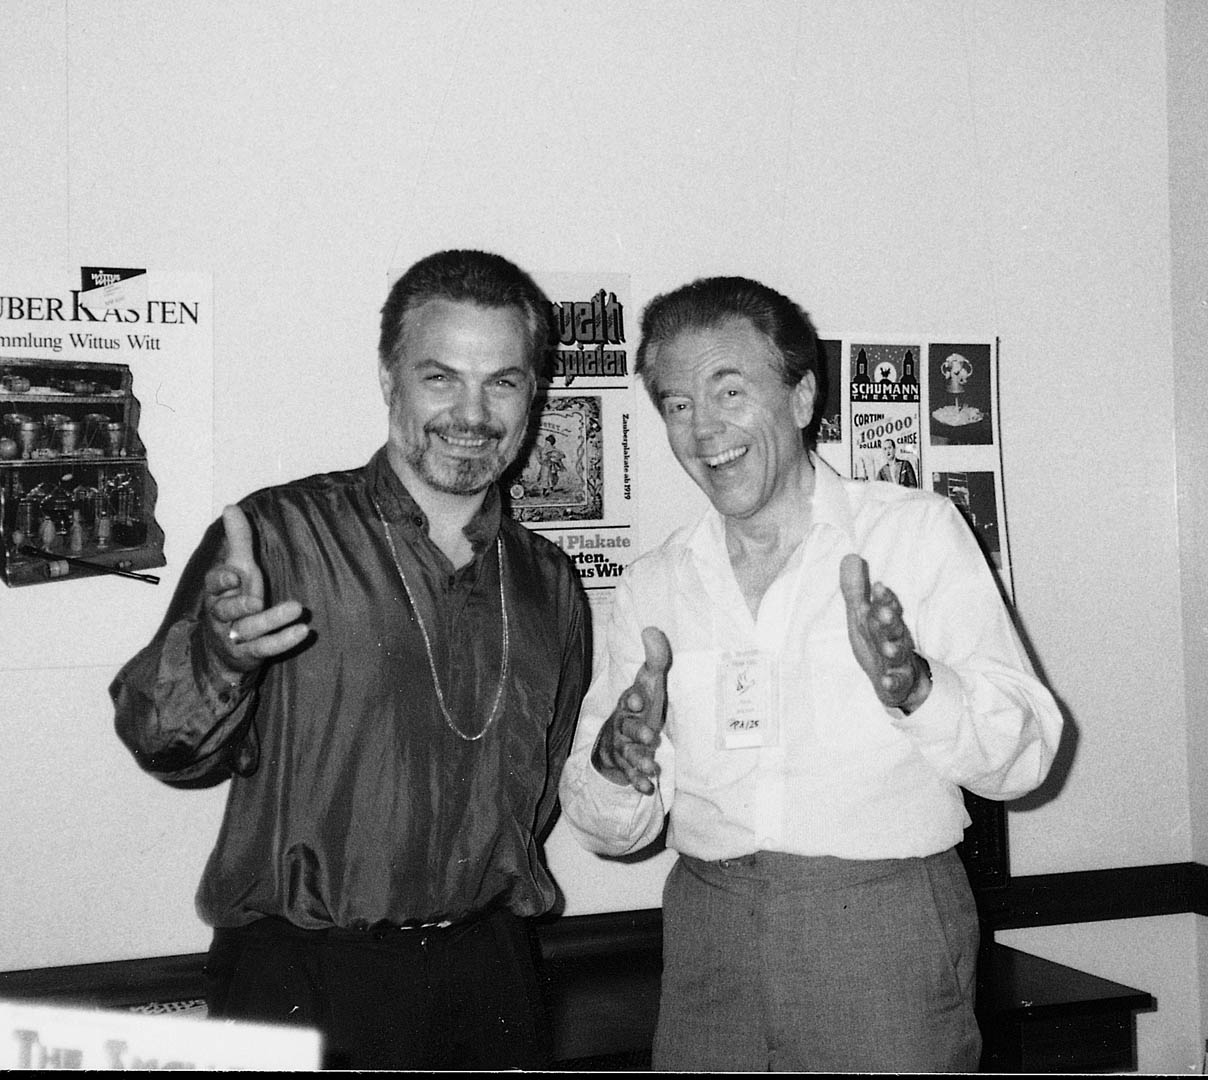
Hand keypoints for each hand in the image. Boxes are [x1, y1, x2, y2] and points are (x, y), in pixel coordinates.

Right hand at [203, 505, 308, 679]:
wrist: (222, 649)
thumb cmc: (234, 599)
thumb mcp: (237, 569)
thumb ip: (238, 540)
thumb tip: (230, 507)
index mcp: (216, 593)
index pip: (212, 585)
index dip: (221, 580)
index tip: (234, 574)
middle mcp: (221, 616)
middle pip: (225, 610)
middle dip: (239, 605)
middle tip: (256, 601)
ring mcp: (234, 637)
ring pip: (249, 630)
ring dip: (272, 620)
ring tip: (296, 609)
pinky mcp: (249, 654)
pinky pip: (265, 648)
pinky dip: (283, 641)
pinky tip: (302, 632)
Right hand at [592, 627, 671, 793]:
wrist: (618, 737)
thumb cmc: (638, 706)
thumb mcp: (649, 683)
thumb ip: (655, 659)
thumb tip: (651, 629)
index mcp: (628, 705)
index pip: (628, 700)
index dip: (633, 700)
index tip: (640, 699)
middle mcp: (623, 726)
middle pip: (626, 728)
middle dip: (637, 731)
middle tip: (649, 735)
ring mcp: (624, 748)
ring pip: (629, 754)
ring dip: (639, 759)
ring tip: (652, 766)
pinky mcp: (627, 767)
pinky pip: (631, 776)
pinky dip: (638, 782)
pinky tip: (648, 788)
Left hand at [839, 554, 930, 711]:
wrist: (902, 682)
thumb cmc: (878, 643)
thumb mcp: (863, 616)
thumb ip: (856, 589)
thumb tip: (849, 556)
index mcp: (886, 622)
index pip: (888, 607)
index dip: (885, 598)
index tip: (879, 586)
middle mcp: (894, 638)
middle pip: (892, 628)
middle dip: (888, 619)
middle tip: (883, 612)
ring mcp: (898, 662)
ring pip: (897, 654)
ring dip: (892, 650)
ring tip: (888, 648)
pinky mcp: (898, 683)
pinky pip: (896, 683)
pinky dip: (892, 682)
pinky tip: (887, 681)